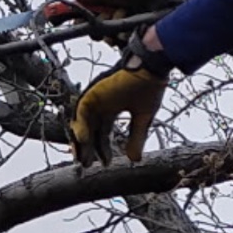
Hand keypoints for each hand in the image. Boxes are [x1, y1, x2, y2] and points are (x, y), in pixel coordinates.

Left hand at [69, 30, 169, 166]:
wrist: (152, 67)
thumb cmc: (151, 87)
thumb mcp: (144, 118)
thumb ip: (137, 137)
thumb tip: (134, 160)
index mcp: (114, 108)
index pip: (104, 132)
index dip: (104, 148)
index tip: (106, 163)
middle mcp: (103, 104)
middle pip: (91, 130)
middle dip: (89, 148)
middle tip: (87, 166)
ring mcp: (97, 98)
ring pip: (83, 123)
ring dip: (81, 141)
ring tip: (83, 159)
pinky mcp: (93, 92)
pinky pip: (81, 110)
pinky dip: (80, 125)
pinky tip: (84, 140)